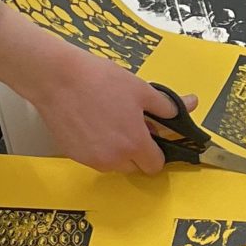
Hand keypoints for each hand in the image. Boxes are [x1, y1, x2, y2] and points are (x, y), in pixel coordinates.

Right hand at [0, 2, 193, 173]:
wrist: (57, 78)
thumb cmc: (99, 80)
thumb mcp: (140, 89)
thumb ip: (166, 105)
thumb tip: (188, 106)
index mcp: (134, 143)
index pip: (155, 166)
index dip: (158, 152)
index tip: (153, 138)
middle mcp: (113, 158)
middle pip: (135, 167)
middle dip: (137, 152)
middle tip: (131, 125)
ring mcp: (91, 159)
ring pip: (113, 164)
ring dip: (117, 151)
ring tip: (110, 121)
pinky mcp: (73, 155)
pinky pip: (94, 158)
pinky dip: (97, 147)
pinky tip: (92, 123)